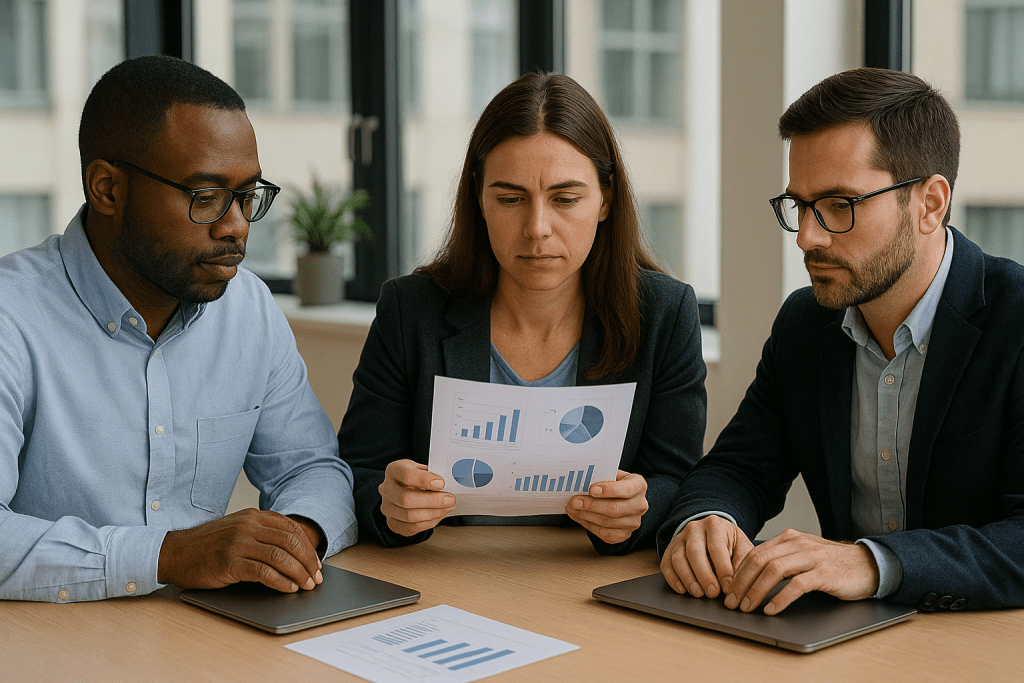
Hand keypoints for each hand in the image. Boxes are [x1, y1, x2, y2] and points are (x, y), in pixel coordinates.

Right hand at [158, 508, 322, 592]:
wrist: (175, 552)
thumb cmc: (207, 545)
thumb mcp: (237, 530)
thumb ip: (262, 533)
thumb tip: (293, 552)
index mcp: (253, 516)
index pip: (292, 530)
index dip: (309, 547)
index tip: (317, 563)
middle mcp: (248, 526)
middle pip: (290, 542)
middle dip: (308, 562)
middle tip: (316, 578)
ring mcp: (238, 543)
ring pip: (280, 557)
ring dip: (298, 573)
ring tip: (306, 586)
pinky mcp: (229, 562)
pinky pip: (263, 572)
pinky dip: (280, 582)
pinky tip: (287, 588)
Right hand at [379, 460, 454, 536]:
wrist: (402, 489)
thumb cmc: (415, 478)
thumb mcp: (423, 469)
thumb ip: (433, 474)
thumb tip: (451, 483)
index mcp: (394, 470)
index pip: (406, 475)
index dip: (425, 480)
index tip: (442, 483)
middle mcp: (386, 489)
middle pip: (405, 499)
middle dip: (432, 501)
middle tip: (450, 499)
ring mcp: (387, 507)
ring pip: (409, 516)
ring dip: (433, 513)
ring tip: (447, 508)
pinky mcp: (392, 523)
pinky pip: (411, 527)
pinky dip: (429, 523)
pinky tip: (439, 515)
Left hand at [566, 470, 647, 543]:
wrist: (625, 500)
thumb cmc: (615, 483)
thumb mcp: (613, 474)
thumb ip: (601, 475)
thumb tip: (581, 479)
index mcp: (639, 485)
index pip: (626, 489)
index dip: (609, 490)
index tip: (591, 489)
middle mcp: (640, 505)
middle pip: (615, 509)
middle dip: (591, 505)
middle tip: (574, 501)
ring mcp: (633, 522)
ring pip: (607, 522)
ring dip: (585, 516)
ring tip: (572, 508)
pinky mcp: (624, 534)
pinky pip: (604, 533)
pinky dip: (588, 525)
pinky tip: (578, 516)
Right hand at [661, 515, 753, 598]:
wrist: (712, 531)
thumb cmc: (729, 542)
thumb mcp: (741, 546)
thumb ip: (742, 562)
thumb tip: (738, 583)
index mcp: (715, 525)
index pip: (716, 547)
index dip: (722, 569)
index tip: (728, 587)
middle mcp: (694, 528)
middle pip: (695, 552)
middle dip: (704, 575)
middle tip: (712, 593)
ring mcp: (679, 538)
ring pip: (678, 558)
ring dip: (688, 579)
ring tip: (698, 593)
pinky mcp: (669, 549)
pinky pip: (666, 564)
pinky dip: (672, 579)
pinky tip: (683, 590)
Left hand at [722, 529, 879, 614]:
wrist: (868, 564)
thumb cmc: (832, 563)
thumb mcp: (803, 555)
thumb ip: (781, 559)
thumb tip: (751, 576)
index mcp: (789, 538)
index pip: (754, 553)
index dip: (738, 573)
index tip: (728, 590)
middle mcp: (798, 544)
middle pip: (759, 561)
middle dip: (741, 583)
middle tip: (732, 602)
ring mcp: (811, 557)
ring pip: (774, 571)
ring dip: (756, 591)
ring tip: (747, 607)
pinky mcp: (825, 573)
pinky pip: (797, 585)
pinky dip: (781, 598)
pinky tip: (771, 609)